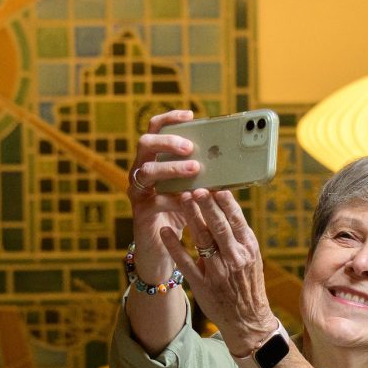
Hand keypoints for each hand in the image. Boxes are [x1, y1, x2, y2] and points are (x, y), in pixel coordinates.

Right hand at [127, 110, 200, 279]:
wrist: (164, 253)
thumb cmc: (183, 217)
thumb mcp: (195, 192)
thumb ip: (205, 176)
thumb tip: (230, 161)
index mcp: (155, 160)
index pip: (156, 130)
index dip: (170, 119)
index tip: (190, 114)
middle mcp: (141, 171)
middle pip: (146, 143)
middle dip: (168, 141)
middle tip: (190, 146)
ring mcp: (137, 191)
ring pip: (146, 170)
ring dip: (171, 168)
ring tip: (195, 170)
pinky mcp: (140, 212)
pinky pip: (152, 200)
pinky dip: (172, 199)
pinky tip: (187, 200)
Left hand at [161, 188, 277, 356]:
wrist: (248, 320)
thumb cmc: (248, 285)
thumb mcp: (251, 259)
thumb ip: (238, 237)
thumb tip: (225, 208)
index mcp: (249, 249)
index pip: (237, 220)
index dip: (225, 202)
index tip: (215, 185)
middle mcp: (235, 258)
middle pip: (218, 226)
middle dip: (206, 204)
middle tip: (195, 186)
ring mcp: (218, 272)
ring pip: (202, 239)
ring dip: (191, 217)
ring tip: (180, 198)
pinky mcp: (203, 285)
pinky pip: (185, 262)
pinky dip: (174, 246)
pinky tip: (165, 231)